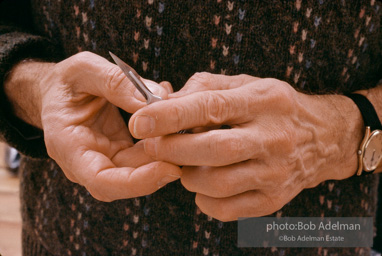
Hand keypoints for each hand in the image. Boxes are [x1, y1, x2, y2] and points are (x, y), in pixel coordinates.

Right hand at [5, 51, 180, 200]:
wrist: (60, 92)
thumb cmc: (66, 81)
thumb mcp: (85, 70)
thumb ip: (116, 82)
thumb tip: (158, 98)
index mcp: (68, 147)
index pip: (102, 182)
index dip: (138, 182)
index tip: (171, 169)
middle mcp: (87, 163)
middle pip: (129, 181)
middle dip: (162, 165)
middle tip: (191, 143)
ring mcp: (105, 160)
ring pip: (143, 168)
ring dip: (166, 149)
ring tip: (182, 118)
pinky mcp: (120, 153)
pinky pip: (146, 154)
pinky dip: (162, 138)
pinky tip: (172, 114)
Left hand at [129, 72, 362, 220]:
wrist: (322, 138)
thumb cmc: (273, 107)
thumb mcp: (245, 84)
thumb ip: (204, 88)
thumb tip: (163, 103)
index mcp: (262, 101)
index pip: (211, 107)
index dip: (171, 116)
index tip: (140, 121)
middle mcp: (272, 137)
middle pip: (212, 150)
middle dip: (171, 150)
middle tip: (151, 146)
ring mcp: (274, 172)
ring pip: (216, 183)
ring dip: (186, 175)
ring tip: (183, 164)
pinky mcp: (273, 199)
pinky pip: (226, 208)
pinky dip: (203, 199)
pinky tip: (203, 184)